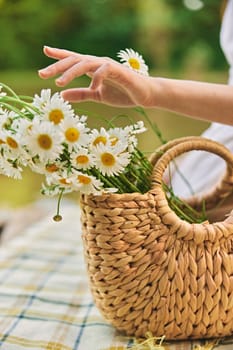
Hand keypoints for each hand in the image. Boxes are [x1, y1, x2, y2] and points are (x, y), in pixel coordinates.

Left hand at [38, 46, 152, 106]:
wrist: (144, 95)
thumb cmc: (122, 93)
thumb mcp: (98, 96)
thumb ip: (81, 94)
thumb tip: (62, 95)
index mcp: (93, 68)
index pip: (73, 59)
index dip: (59, 55)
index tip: (45, 51)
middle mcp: (98, 63)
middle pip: (74, 60)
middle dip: (57, 66)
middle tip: (42, 74)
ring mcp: (108, 66)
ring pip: (85, 63)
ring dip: (71, 72)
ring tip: (59, 83)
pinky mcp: (119, 71)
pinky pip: (104, 70)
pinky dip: (96, 78)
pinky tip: (92, 88)